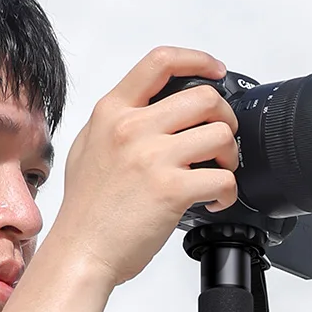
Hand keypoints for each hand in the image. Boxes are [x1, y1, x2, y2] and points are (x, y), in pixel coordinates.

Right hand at [51, 46, 240, 288]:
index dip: (197, 60)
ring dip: (230, 156)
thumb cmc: (86, 209)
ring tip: (217, 172)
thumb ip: (117, 122)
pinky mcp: (172, 190)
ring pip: (220, 135)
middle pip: (205, 97)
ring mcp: (153, 157)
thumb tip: (151, 109)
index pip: (160, 62)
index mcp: (112, 112)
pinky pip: (223, 179)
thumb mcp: (88, 147)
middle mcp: (133, 128)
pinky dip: (228, 192)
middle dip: (225, 118)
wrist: (81, 251)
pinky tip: (212, 200)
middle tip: (220, 140)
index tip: (215, 71)